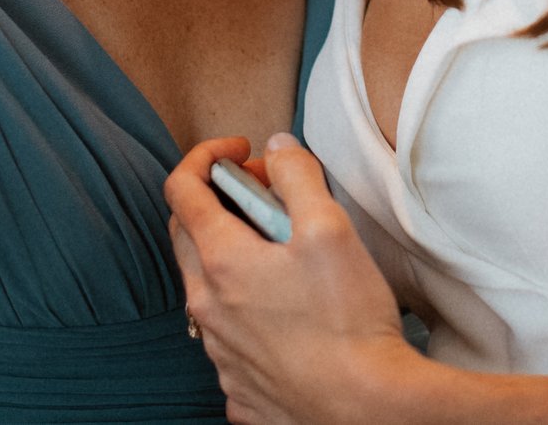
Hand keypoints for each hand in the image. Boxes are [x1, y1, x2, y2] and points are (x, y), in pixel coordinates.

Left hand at [165, 133, 422, 424]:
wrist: (366, 410)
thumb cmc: (349, 322)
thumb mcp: (330, 228)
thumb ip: (297, 176)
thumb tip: (276, 150)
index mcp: (221, 262)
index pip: (181, 188)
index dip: (207, 156)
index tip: (241, 150)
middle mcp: (207, 308)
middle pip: (185, 235)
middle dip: (217, 201)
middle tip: (265, 194)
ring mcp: (219, 353)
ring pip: (206, 288)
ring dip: (231, 259)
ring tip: (282, 256)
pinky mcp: (238, 387)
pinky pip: (228, 338)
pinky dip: (247, 312)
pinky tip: (286, 313)